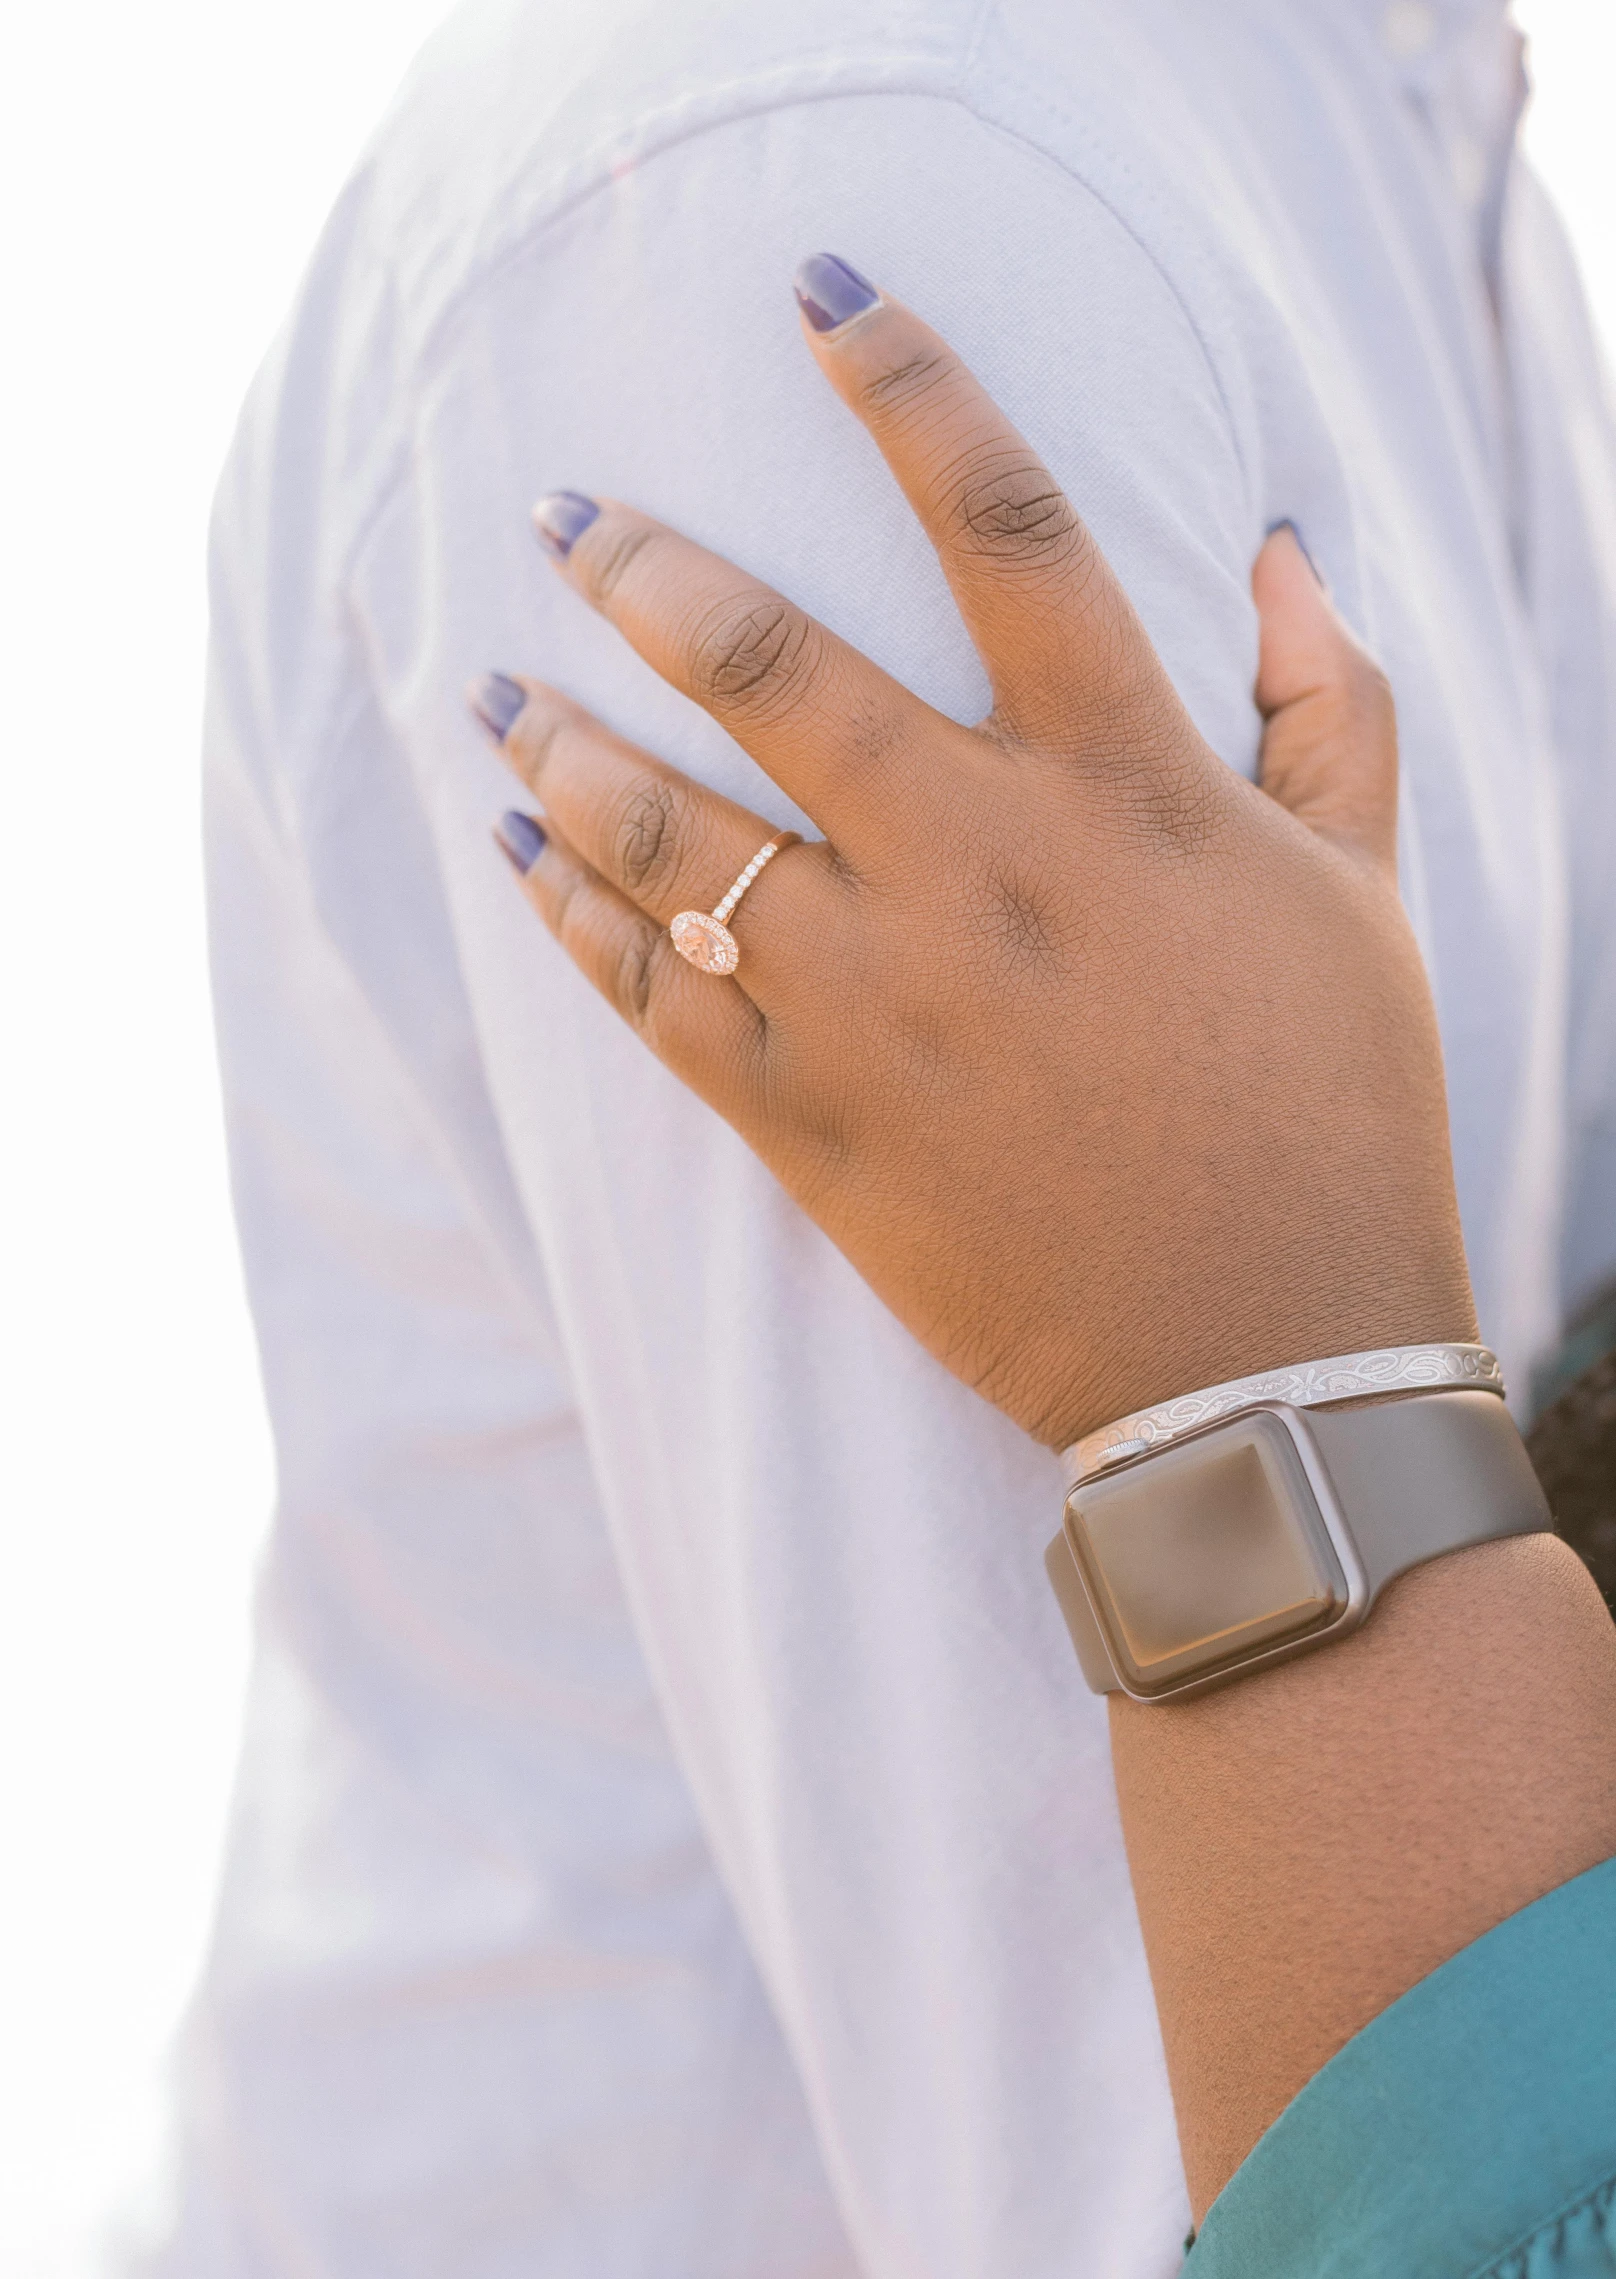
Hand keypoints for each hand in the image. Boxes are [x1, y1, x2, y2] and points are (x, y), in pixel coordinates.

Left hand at [472, 262, 1475, 1450]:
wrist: (1262, 1363)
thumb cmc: (1333, 1116)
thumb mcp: (1361, 898)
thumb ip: (1329, 712)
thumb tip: (1277, 556)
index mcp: (1126, 789)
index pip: (1009, 527)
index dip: (912, 386)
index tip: (822, 296)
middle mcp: (983, 868)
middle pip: (772, 661)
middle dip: (645, 566)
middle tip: (562, 515)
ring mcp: (883, 1001)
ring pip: (674, 830)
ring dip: (565, 742)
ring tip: (498, 689)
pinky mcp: (815, 1126)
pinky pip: (654, 997)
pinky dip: (573, 917)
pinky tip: (518, 858)